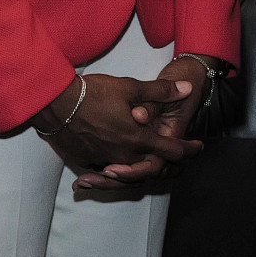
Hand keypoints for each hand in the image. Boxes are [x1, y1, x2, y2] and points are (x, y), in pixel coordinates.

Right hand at [36, 72, 200, 180]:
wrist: (57, 104)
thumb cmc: (94, 93)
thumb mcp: (131, 87)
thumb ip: (160, 91)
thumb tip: (187, 88)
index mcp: (137, 139)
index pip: (171, 151)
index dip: (188, 149)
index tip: (198, 146)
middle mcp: (123, 155)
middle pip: (152, 165)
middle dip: (169, 161)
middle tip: (181, 157)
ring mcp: (105, 160)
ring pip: (130, 168)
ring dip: (143, 164)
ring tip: (154, 158)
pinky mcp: (88, 160)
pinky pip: (109, 167)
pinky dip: (119, 166)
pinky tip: (120, 159)